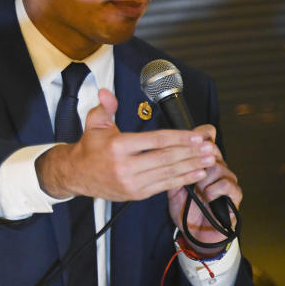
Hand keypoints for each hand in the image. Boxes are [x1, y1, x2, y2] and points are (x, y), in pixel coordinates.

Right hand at [36, 89, 214, 201]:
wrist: (75, 174)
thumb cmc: (89, 148)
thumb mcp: (95, 123)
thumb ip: (105, 106)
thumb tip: (106, 92)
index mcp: (117, 146)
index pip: (155, 140)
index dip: (178, 138)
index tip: (196, 135)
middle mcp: (125, 166)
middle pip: (165, 158)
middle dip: (190, 152)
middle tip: (209, 147)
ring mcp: (131, 182)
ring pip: (167, 173)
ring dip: (191, 166)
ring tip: (209, 159)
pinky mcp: (136, 193)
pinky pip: (164, 186)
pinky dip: (182, 180)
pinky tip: (196, 173)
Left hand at [166, 124, 241, 255]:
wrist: (195, 233)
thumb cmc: (185, 208)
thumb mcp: (172, 184)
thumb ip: (171, 167)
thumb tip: (164, 150)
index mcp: (201, 161)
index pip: (207, 137)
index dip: (202, 134)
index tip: (193, 137)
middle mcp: (216, 167)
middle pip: (213, 149)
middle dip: (199, 158)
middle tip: (192, 171)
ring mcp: (226, 180)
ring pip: (218, 166)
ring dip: (205, 178)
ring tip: (198, 190)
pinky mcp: (234, 196)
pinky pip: (227, 185)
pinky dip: (214, 190)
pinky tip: (206, 197)